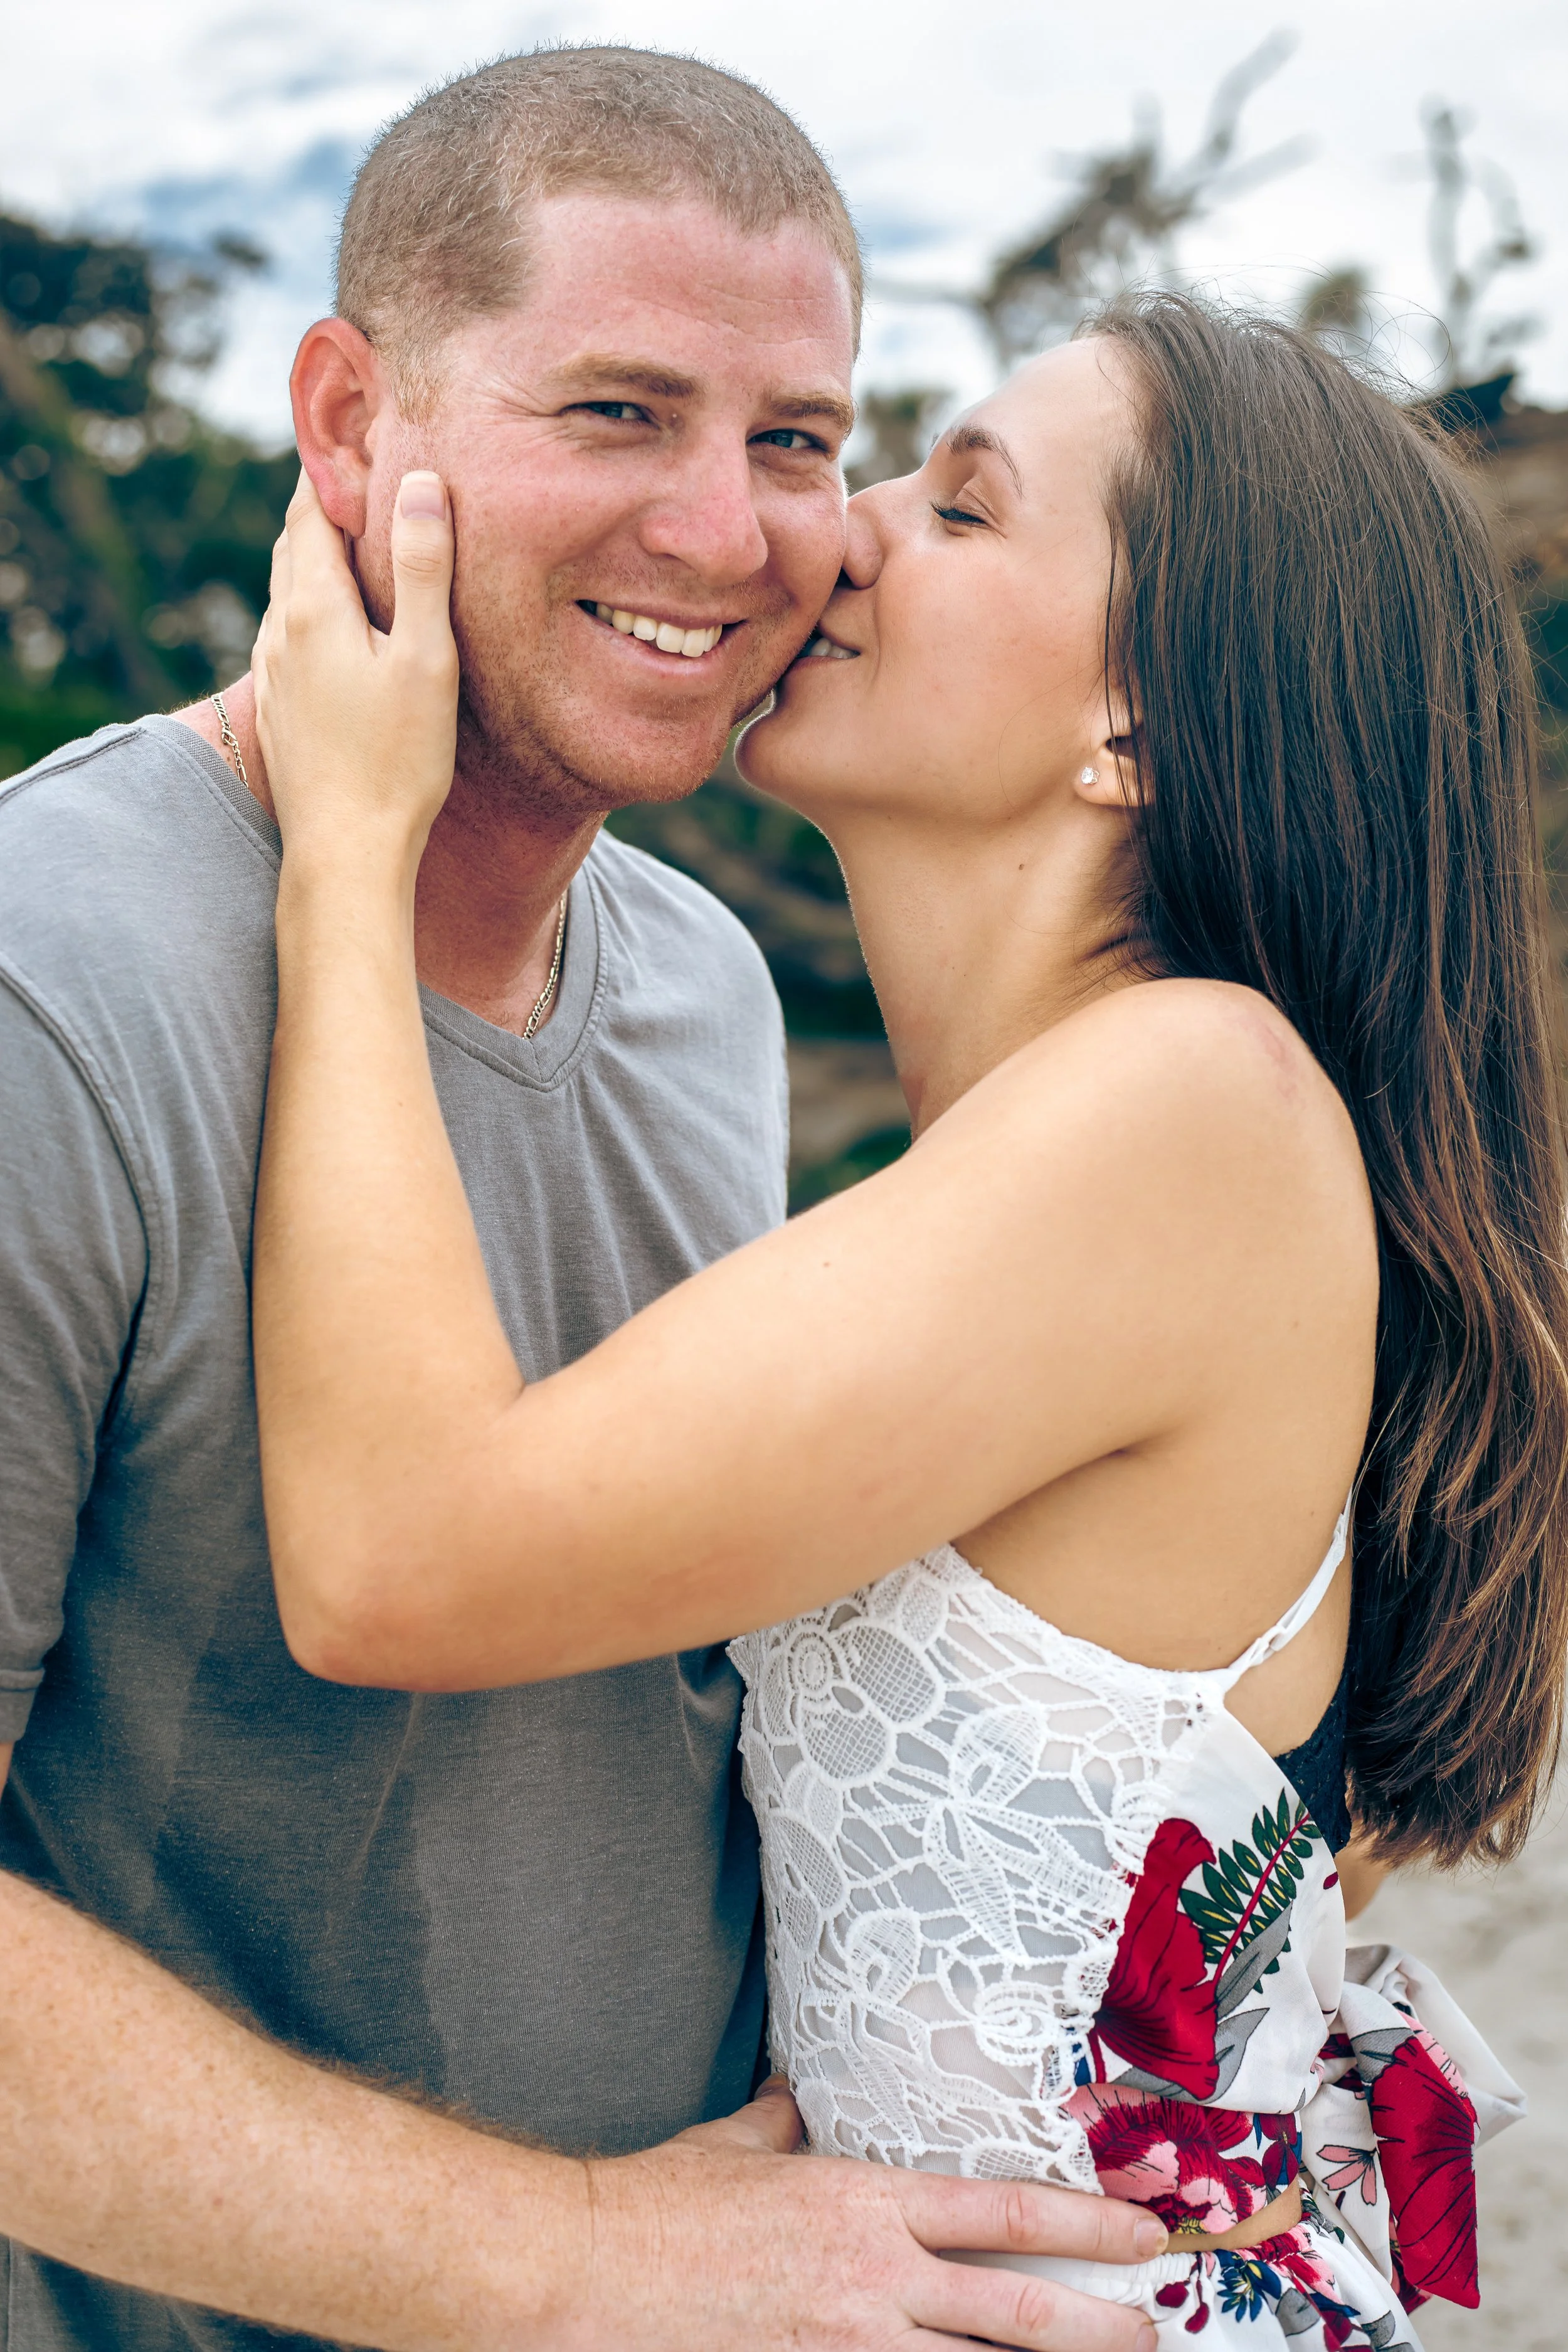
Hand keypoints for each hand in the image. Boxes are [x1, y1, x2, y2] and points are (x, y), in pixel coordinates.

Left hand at [252, 470, 459, 866]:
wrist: (345, 853)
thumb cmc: (396, 762)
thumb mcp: (425, 658)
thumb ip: (421, 569)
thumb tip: (419, 481)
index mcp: (314, 609)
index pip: (309, 512)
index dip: (330, 470)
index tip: (355, 437)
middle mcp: (281, 633)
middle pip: (293, 547)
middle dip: (322, 509)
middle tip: (359, 481)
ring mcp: (274, 674)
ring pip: (288, 594)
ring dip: (316, 562)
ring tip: (354, 546)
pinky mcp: (280, 711)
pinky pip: (290, 638)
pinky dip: (313, 611)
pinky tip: (340, 630)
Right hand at [570, 2079, 1163, 2350]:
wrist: (588, 2268)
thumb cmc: (661, 2205)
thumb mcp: (737, 2145)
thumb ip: (782, 2123)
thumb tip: (798, 2095)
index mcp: (865, 2204)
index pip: (1003, 2213)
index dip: (1084, 2224)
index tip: (1140, 2233)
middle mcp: (874, 2280)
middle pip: (1017, 2312)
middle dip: (1098, 2324)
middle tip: (1153, 2329)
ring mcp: (847, 2348)